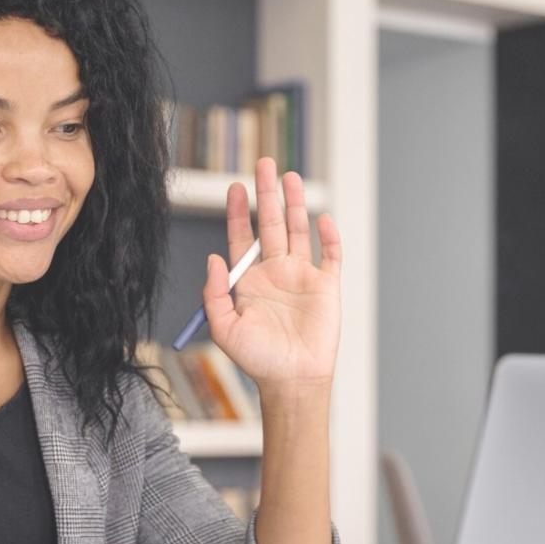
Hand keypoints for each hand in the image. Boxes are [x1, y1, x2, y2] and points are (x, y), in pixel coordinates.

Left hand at [202, 157, 341, 390]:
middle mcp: (275, 272)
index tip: (236, 187)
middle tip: (264, 164)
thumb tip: (213, 257)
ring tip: (290, 177)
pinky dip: (329, 236)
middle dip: (267, 194)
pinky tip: (322, 217)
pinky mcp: (327, 286)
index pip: (243, 237)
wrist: (292, 380)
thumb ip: (215, 293)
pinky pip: (331, 255)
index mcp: (249, 280)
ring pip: (299, 231)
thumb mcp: (224, 328)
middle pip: (272, 225)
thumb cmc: (257, 359)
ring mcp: (302, 277)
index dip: (240, 212)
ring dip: (295, 204)